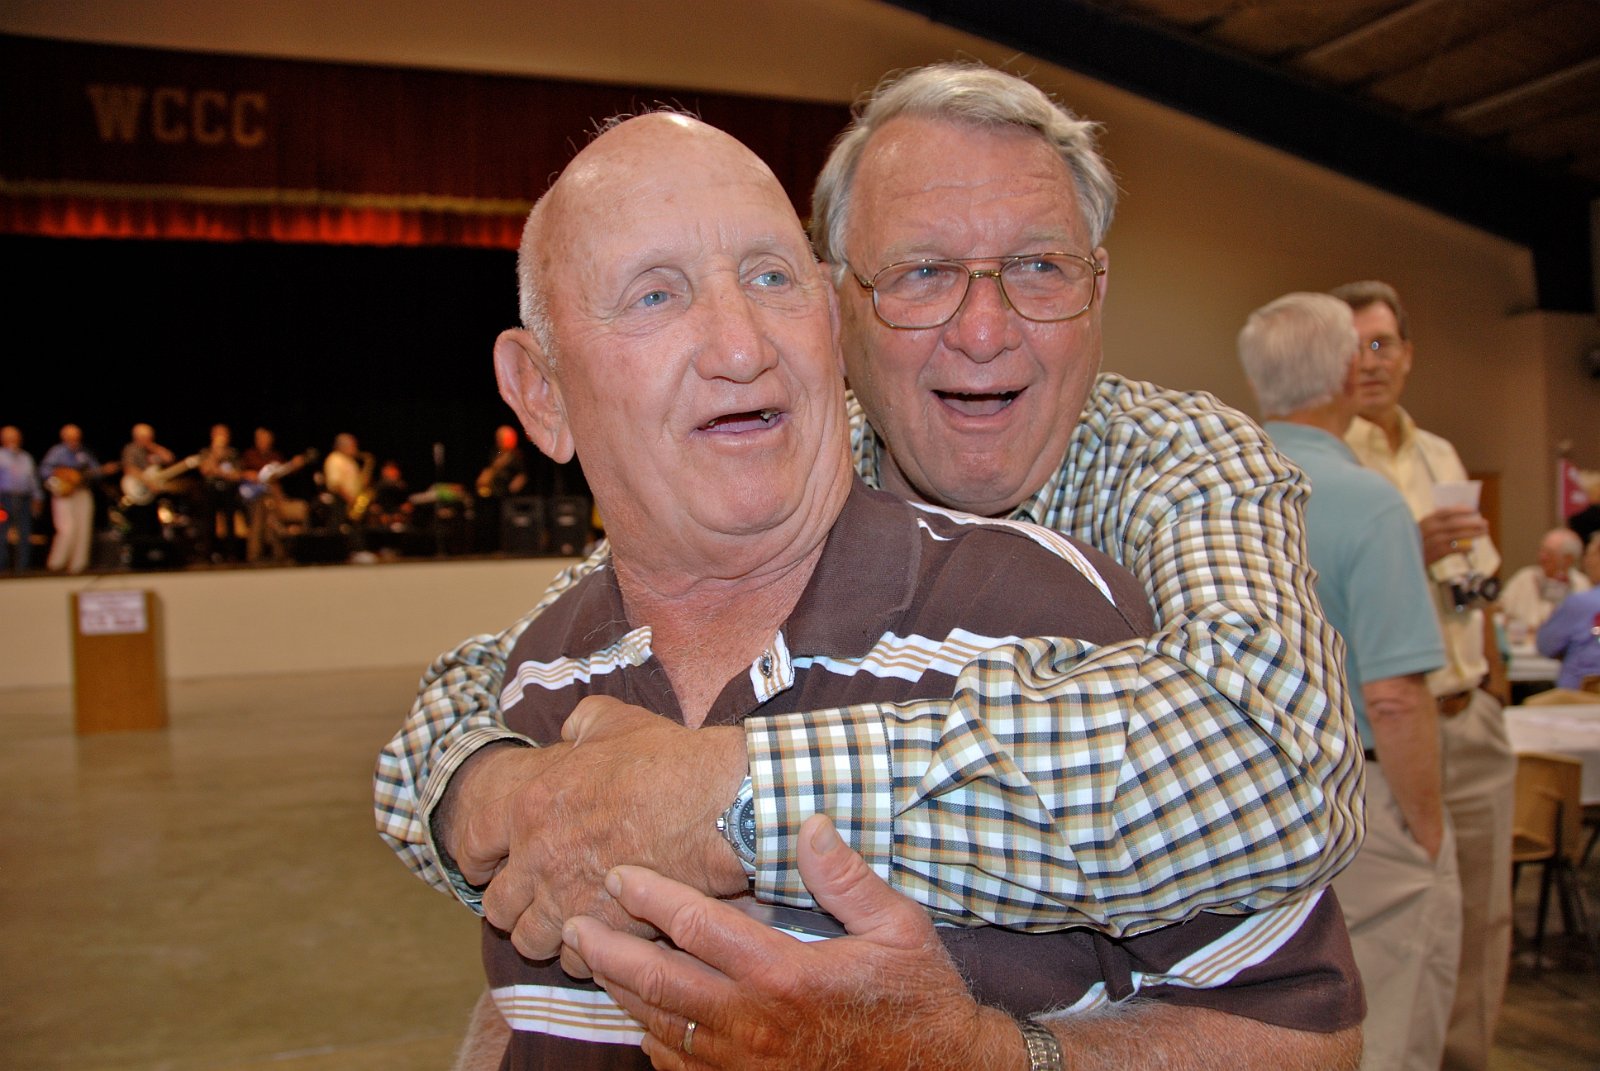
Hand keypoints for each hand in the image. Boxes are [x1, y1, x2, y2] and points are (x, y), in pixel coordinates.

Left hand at [453, 696, 748, 973]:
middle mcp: (540, 858)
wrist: (718, 804)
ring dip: (545, 933)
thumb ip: (579, 725)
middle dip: (512, 905)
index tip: (485, 866)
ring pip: (531, 941)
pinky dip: (586, 953)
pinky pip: (579, 960)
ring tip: (566, 922)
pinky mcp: (609, 928)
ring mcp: (572, 898)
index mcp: (531, 806)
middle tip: (532, 899)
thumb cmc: (668, 761)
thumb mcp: (613, 721)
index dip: (476, 857)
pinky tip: (602, 934)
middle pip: (498, 907)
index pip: (473, 843)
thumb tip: (570, 731)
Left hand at [564, 814, 1020, 1070]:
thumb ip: (847, 876)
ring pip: (663, 1028)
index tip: (617, 874)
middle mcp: (755, 1022)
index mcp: (785, 974)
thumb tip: (809, 822)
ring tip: (590, 964)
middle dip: (610, 950)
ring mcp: (747, 1066)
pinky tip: (638, 1023)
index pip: (698, 927)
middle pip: (659, 983)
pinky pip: (683, 1070)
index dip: (651, 897)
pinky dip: (652, 1043)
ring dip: (620, 994)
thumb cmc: (919, 999)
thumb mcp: (900, 926)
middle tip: (571, 923)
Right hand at [1418, 507, 1487, 565]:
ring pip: (1458, 535)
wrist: (1406, 560)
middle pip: (1455, 523)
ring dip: (1473, 533)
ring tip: (1483, 533)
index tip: (1473, 510)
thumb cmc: (1418, 543)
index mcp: (1426, 521)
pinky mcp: (1437, 553)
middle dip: (1472, 522)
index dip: (1461, 510)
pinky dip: (1466, 548)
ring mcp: (1434, 541)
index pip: (1446, 511)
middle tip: (1484, 523)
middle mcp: (1430, 529)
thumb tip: (1462, 516)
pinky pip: (1457, 549)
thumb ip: (1438, 522)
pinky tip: (1472, 548)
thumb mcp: (1423, 529)